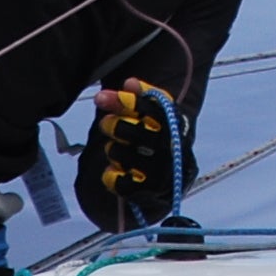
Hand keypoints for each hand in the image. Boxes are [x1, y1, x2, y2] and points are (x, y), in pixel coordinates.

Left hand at [76, 78, 183, 229]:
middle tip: (105, 123)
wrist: (175, 174)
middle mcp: (171, 148)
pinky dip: (111, 175)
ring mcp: (161, 172)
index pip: (148, 108)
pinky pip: (120, 183)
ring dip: (113, 150)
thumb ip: (141, 97)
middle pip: (133, 132)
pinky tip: (114, 169)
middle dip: (113, 125)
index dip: (122, 102)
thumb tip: (129, 82)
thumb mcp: (155, 114)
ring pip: (123, 156)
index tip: (100, 98)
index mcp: (174, 123)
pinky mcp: (150, 193)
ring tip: (117, 149)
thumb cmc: (158, 135)